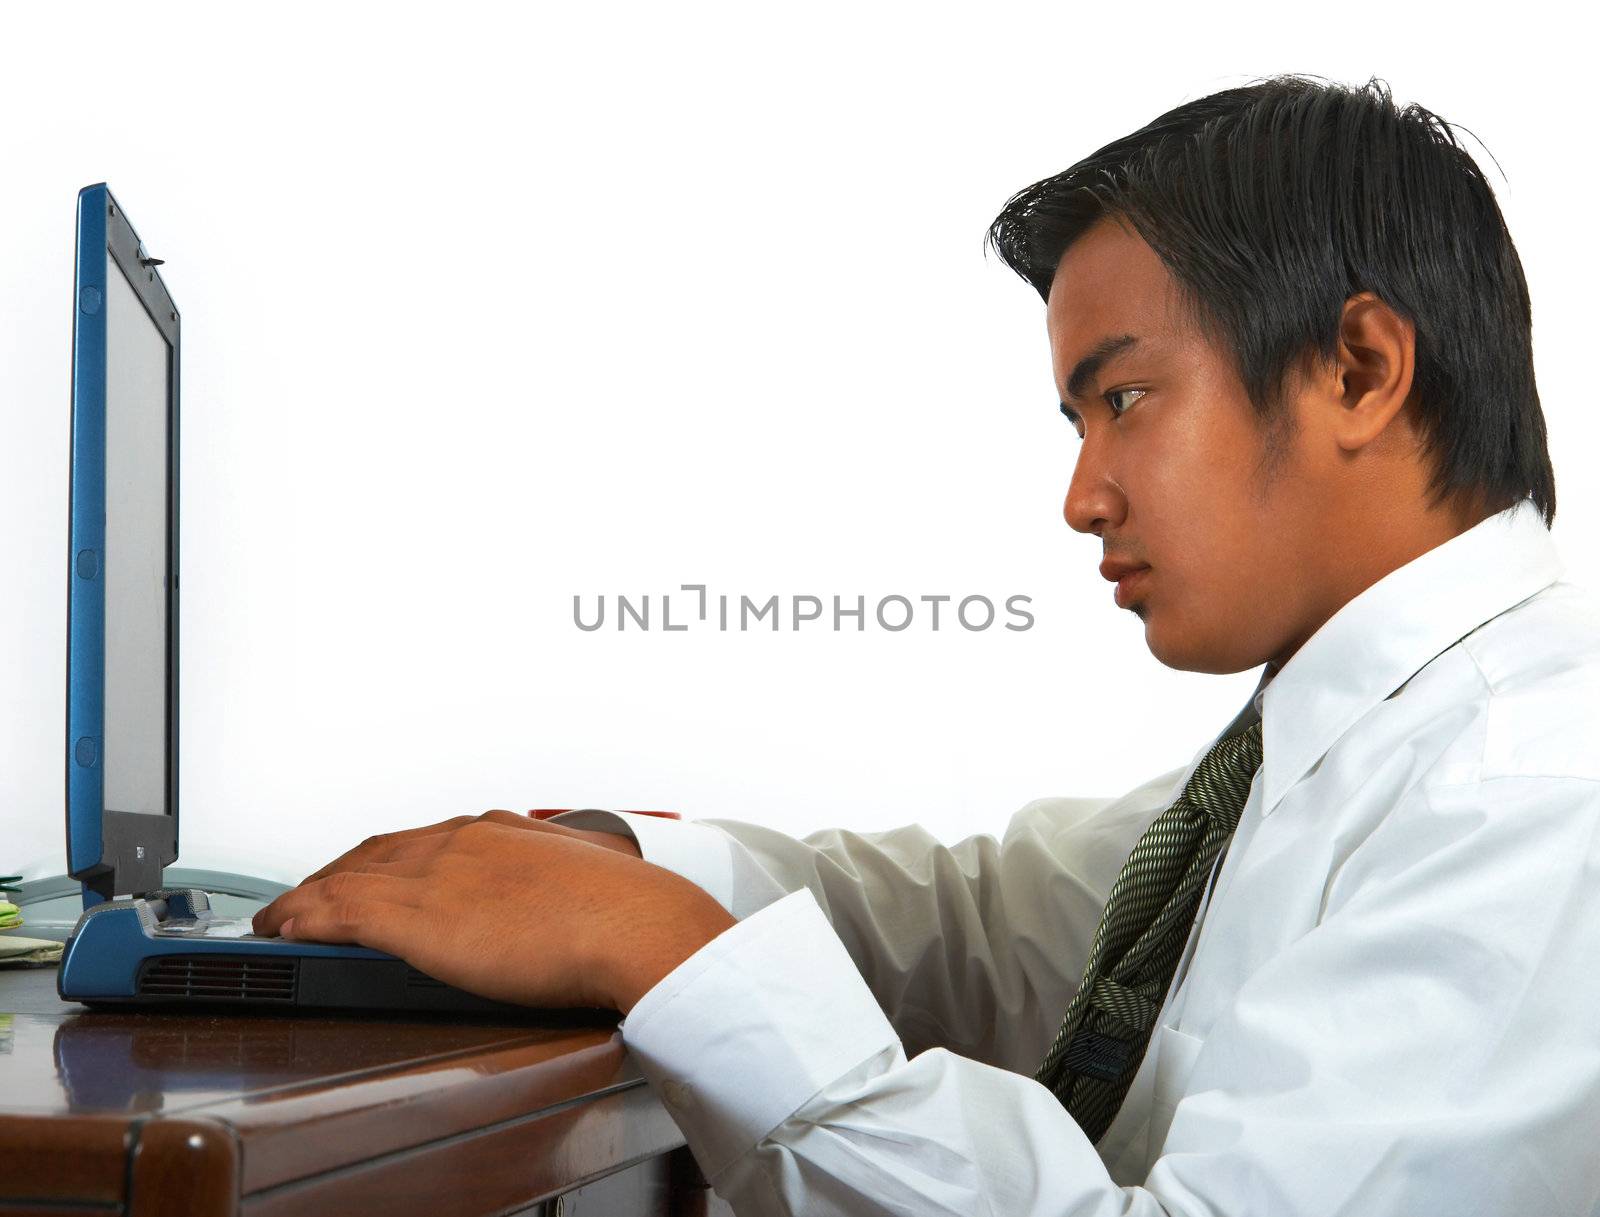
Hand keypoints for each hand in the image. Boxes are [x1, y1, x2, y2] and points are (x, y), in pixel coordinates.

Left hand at [251, 810, 731, 1012]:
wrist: (634, 923)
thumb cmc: (627, 913)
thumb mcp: (588, 882)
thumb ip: (559, 886)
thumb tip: (564, 907)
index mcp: (500, 832)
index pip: (422, 839)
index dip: (383, 860)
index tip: (369, 877)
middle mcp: (460, 842)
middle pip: (375, 852)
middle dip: (335, 874)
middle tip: (308, 898)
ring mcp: (435, 874)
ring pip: (347, 877)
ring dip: (307, 896)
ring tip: (281, 918)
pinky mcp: (416, 916)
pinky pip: (336, 912)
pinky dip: (302, 917)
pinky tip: (285, 929)